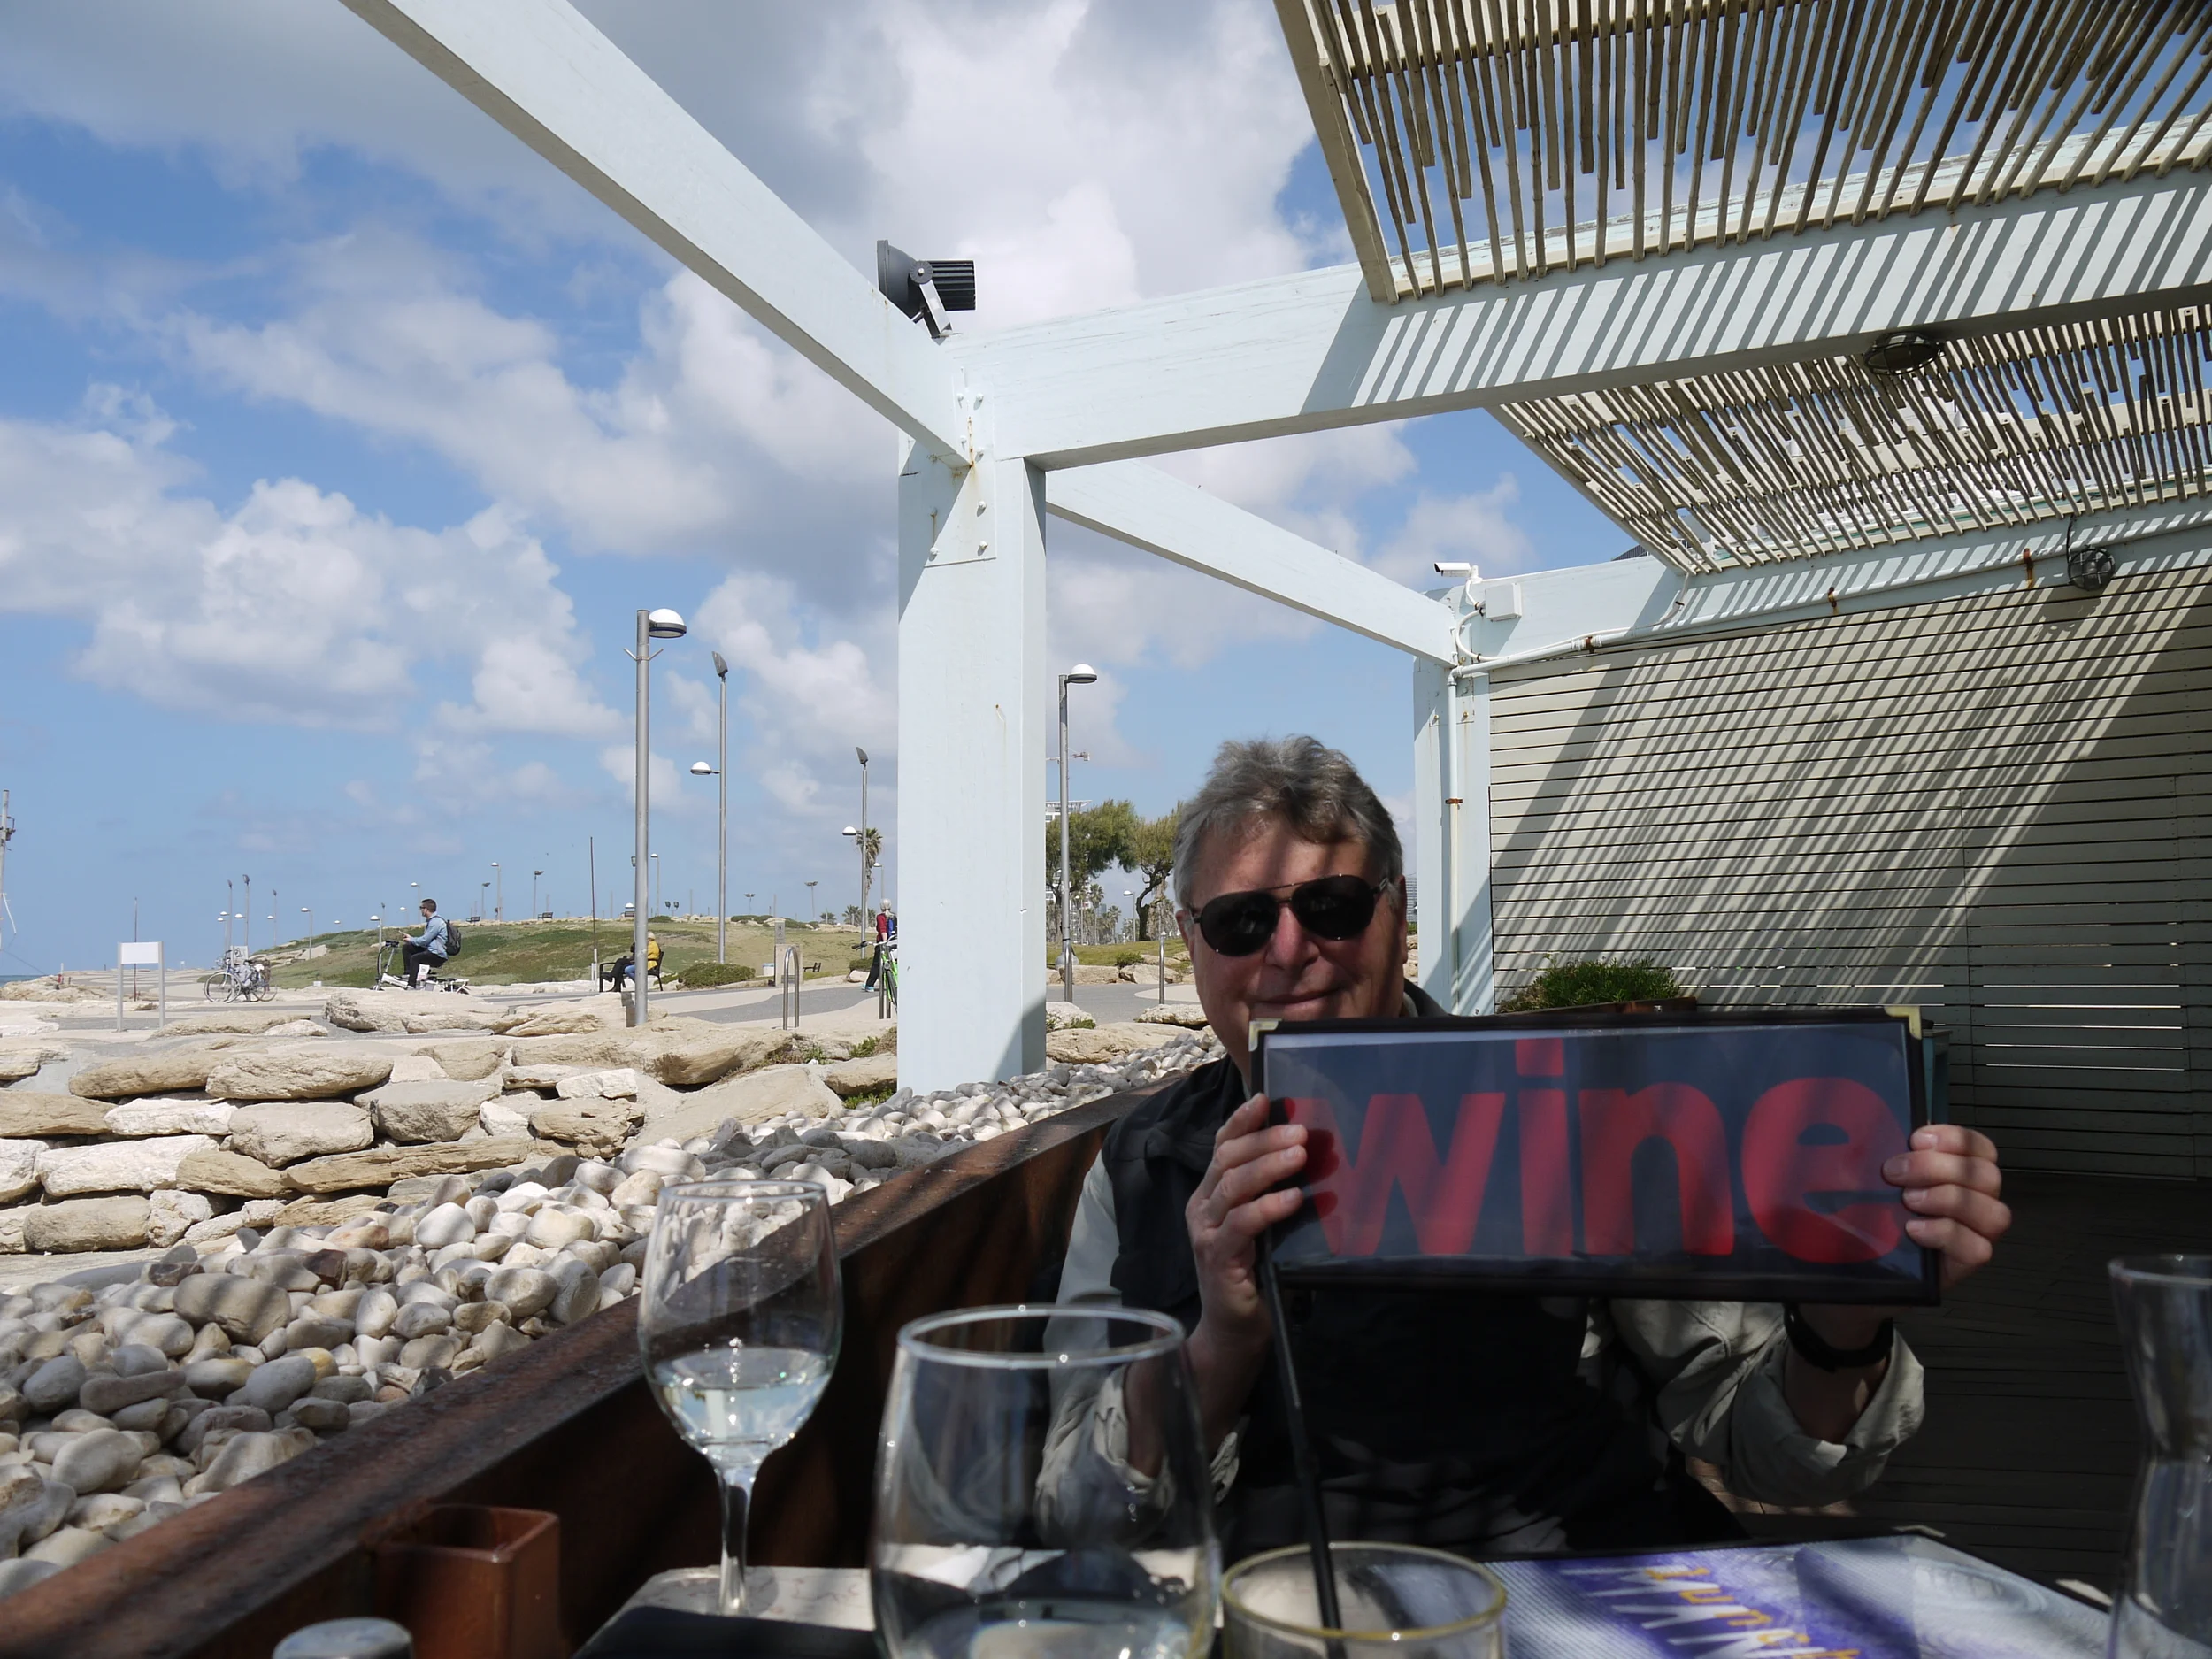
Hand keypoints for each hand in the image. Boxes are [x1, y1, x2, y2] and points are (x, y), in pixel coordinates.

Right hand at [1178, 1093, 1306, 1439]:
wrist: (1235, 1332)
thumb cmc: (1257, 1275)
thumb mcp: (1265, 1227)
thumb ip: (1274, 1194)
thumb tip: (1313, 1155)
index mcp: (1211, 1194)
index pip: (1223, 1146)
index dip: (1243, 1120)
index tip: (1268, 1098)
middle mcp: (1202, 1207)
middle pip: (1229, 1159)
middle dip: (1265, 1139)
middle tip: (1301, 1131)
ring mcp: (1206, 1232)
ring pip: (1233, 1185)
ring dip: (1269, 1166)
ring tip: (1300, 1155)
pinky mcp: (1217, 1258)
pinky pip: (1241, 1224)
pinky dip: (1268, 1207)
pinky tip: (1293, 1199)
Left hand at [1798, 1124, 2010, 1353]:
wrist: (1849, 1275)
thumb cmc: (1863, 1220)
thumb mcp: (1869, 1182)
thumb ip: (1883, 1158)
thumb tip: (1871, 1126)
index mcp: (1955, 1174)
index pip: (1980, 1148)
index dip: (1956, 1138)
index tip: (1915, 1138)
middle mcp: (1973, 1202)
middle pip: (1987, 1176)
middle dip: (1940, 1167)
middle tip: (1895, 1173)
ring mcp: (1972, 1235)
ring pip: (1994, 1213)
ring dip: (1950, 1199)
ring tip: (1908, 1202)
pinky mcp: (1963, 1266)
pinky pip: (1979, 1248)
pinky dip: (1947, 1233)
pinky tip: (1914, 1230)